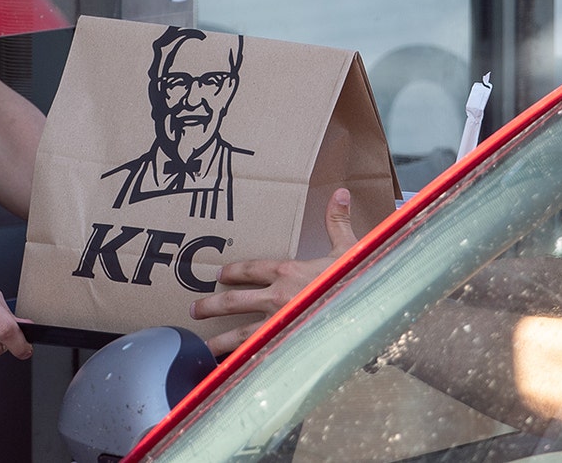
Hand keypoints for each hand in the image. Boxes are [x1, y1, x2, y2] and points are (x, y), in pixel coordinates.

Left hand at [192, 187, 358, 355]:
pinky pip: (256, 355)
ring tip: (202, 345)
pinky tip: (227, 368)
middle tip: (194, 310)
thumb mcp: (349, 248)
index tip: (219, 275)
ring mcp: (278, 324)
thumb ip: (338, 222)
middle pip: (234, 301)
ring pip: (239, 333)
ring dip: (217, 339)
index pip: (251, 269)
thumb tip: (340, 193)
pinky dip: (239, 362)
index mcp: (288, 271)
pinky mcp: (285, 347)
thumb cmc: (358, 280)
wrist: (367, 311)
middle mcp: (277, 297)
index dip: (233, 271)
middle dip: (211, 305)